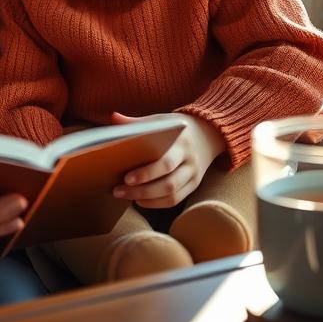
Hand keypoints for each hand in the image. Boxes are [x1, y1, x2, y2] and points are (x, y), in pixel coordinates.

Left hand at [110, 112, 225, 208]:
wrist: (208, 134)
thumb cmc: (175, 127)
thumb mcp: (160, 120)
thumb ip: (137, 122)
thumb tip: (114, 118)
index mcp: (182, 143)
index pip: (166, 163)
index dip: (146, 173)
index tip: (126, 178)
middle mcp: (190, 161)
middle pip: (168, 183)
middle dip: (142, 189)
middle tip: (118, 190)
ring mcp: (194, 175)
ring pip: (172, 194)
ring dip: (147, 199)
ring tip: (125, 196)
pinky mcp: (194, 185)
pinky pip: (175, 200)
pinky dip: (156, 203)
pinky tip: (140, 200)